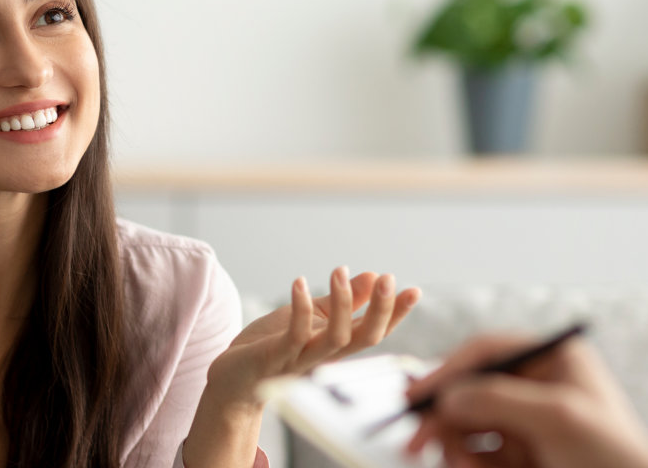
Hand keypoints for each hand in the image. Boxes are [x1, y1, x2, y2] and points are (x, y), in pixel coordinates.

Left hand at [205, 266, 421, 407]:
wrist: (232, 377)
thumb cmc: (271, 345)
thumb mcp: (310, 317)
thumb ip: (340, 302)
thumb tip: (371, 277)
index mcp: (335, 346)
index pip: (374, 331)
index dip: (396, 313)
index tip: (414, 290)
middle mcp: (325, 356)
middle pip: (365, 339)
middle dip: (381, 310)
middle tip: (388, 278)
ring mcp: (301, 359)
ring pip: (336, 339)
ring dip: (341, 303)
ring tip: (339, 271)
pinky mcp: (276, 357)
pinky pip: (295, 336)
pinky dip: (300, 309)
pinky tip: (300, 283)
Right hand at [403, 334, 647, 467]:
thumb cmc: (612, 454)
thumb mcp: (557, 417)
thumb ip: (500, 400)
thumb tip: (450, 396)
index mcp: (552, 359)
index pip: (486, 351)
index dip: (448, 371)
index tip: (418, 397)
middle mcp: (534, 385)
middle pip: (468, 389)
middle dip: (443, 417)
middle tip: (416, 444)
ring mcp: (525, 420)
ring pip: (466, 424)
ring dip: (454, 446)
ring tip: (461, 467)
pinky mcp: (519, 452)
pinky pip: (476, 452)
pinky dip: (467, 462)